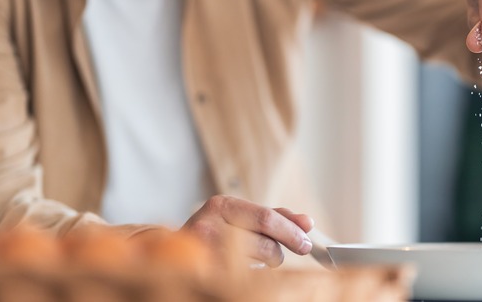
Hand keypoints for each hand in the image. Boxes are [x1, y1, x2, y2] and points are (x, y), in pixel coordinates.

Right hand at [180, 195, 313, 267]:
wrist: (174, 254)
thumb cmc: (216, 234)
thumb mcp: (241, 218)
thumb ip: (274, 217)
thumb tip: (308, 222)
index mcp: (222, 204)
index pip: (266, 217)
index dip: (290, 230)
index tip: (307, 241)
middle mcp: (209, 223)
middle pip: (263, 241)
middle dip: (282, 250)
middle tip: (294, 251)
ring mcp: (204, 250)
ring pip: (255, 261)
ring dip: (267, 263)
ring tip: (260, 259)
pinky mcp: (203, 272)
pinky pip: (241, 276)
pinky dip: (251, 274)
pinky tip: (245, 269)